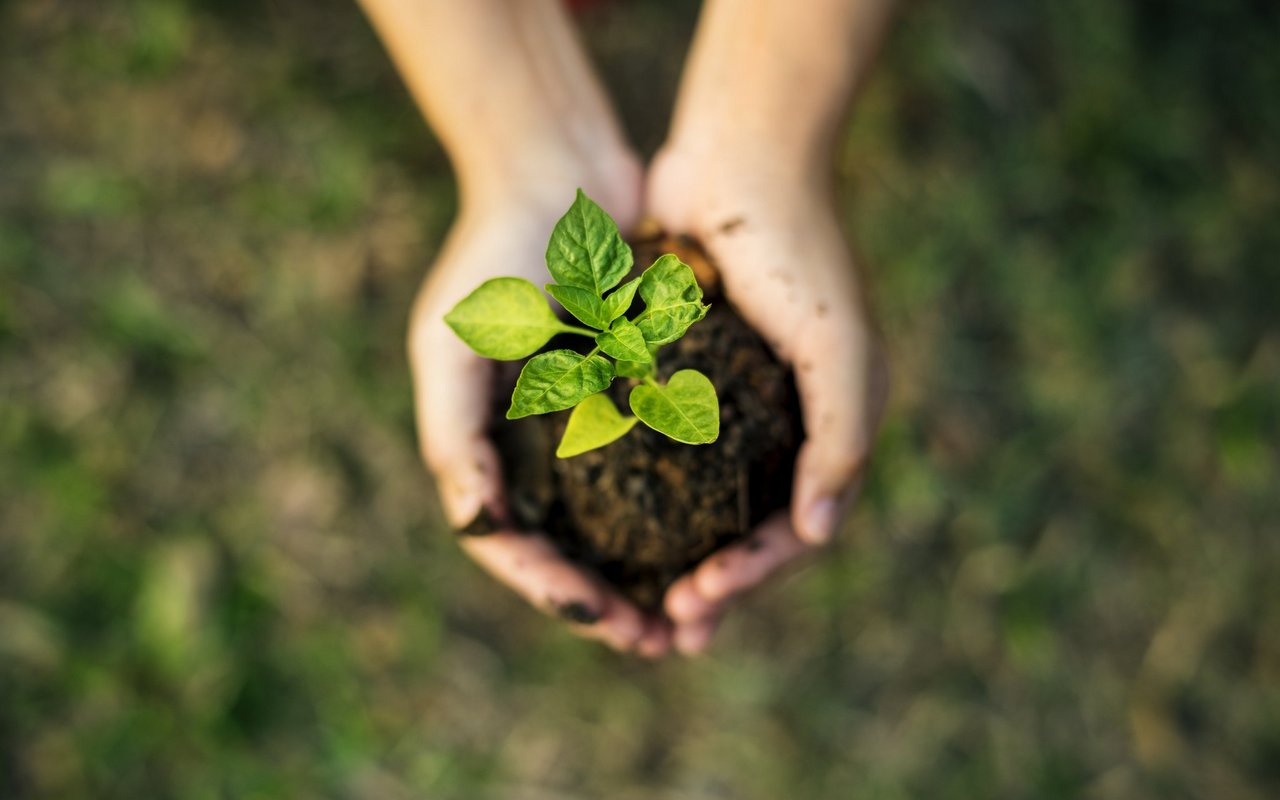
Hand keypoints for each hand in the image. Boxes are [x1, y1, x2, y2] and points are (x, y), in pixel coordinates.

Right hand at [407, 162, 674, 656]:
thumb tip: (478, 525)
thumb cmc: (494, 255)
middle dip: (612, 603)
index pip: (513, 545)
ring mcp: (590, 423)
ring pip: (623, 523)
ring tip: (697, 612)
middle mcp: (538, 446)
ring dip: (654, 573)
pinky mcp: (640, 394)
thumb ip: (454, 437)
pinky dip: (686, 509)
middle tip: (662, 642)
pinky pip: (664, 467)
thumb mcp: (453, 344)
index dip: (555, 592)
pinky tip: (721, 538)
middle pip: (572, 550)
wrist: (559, 172)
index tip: (607, 619)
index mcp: (487, 447)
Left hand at [645, 146, 889, 653]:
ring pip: (703, 504)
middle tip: (667, 633)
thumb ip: (841, 440)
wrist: (743, 156)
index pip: (793, 531)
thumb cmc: (800, 251)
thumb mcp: (839, 348)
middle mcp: (783, 425)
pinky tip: (609, 526)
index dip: (750, 577)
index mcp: (826, 428)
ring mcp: (734, 404)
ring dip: (676, 556)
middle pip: (747, 531)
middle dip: (713, 586)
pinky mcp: (685, 376)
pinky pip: (666, 452)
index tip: (697, 604)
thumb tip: (818, 533)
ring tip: (639, 602)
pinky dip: (646, 494)